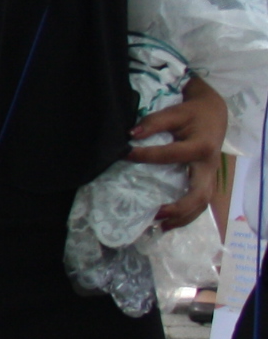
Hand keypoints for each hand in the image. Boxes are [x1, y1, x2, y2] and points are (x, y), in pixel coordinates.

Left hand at [134, 77, 230, 229]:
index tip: (125, 155)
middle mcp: (209, 166)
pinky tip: (170, 222)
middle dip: (179, 208)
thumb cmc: (193, 113)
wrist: (214, 114)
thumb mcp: (175, 113)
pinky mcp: (207, 180)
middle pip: (200, 195)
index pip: (170, 156)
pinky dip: (187, 214)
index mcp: (201, 147)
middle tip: (155, 214)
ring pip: (203, 203)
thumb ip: (154, 122)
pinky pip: (201, 201)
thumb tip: (131, 134)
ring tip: (161, 226)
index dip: (146, 156)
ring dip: (184, 217)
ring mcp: (211, 176)